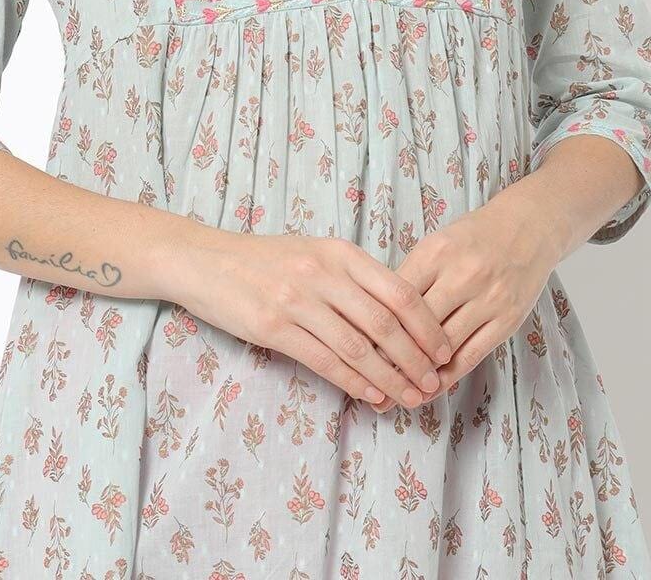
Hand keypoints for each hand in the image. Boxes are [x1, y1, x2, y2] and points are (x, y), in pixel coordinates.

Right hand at [178, 231, 453, 408]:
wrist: (206, 262)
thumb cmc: (264, 260)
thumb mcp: (313, 253)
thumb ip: (352, 278)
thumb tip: (398, 318)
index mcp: (339, 252)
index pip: (398, 289)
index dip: (426, 325)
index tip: (444, 350)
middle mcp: (322, 272)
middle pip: (385, 321)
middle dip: (415, 357)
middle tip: (433, 383)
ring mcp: (297, 298)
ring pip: (358, 346)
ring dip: (390, 376)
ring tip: (409, 398)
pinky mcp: (273, 325)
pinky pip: (324, 359)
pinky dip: (353, 381)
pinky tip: (371, 395)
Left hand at [378, 192, 562, 408]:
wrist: (526, 229)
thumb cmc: (472, 238)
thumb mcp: (436, 244)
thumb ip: (411, 276)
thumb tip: (377, 315)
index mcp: (436, 252)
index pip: (397, 297)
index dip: (376, 326)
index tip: (357, 348)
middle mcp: (462, 275)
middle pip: (418, 325)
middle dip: (392, 355)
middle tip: (370, 380)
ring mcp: (488, 299)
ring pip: (444, 345)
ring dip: (419, 372)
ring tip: (396, 392)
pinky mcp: (507, 320)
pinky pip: (472, 355)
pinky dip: (448, 376)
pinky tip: (430, 388)